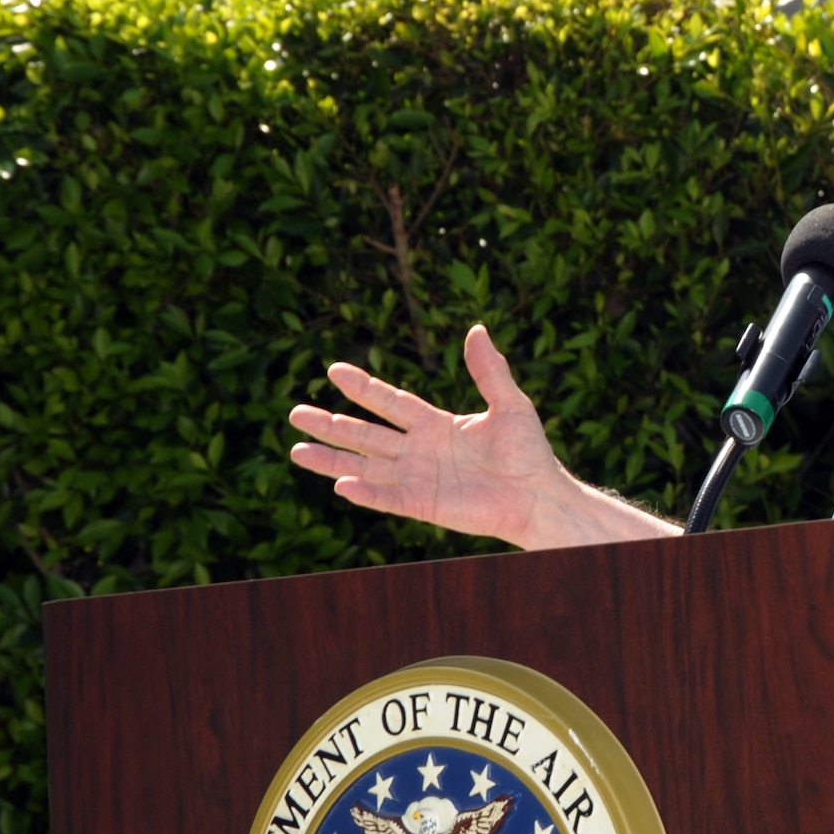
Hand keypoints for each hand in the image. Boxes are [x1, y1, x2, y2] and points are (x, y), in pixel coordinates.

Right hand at [289, 324, 570, 546]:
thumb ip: (489, 371)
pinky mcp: (423, 504)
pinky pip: (387, 497)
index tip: (333, 370)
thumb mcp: (510, 404)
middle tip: (294, 413)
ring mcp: (417, 479)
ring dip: (331, 459)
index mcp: (436, 426)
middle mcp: (420, 452)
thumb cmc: (529, 452)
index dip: (363, 387)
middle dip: (331, 424)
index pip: (390, 403)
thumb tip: (476, 329)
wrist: (539, 495)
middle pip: (365, 434)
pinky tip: (339, 483)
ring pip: (364, 466)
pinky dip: (364, 492)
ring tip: (296, 450)